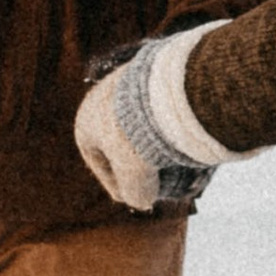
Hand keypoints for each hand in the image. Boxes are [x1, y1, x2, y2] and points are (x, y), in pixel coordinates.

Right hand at [74, 46, 212, 217]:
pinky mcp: (156, 73)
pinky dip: (172, 126)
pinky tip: (189, 142)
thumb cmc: (139, 140)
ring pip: (145, 124)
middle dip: (140, 163)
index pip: (97, 159)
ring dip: (160, 145)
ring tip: (179, 163)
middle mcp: (103, 98)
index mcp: (86, 121)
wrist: (166, 94)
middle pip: (123, 140)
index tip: (135, 196)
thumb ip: (134, 194)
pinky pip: (162, 107)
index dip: (116, 183)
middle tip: (159, 181)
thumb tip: (143, 202)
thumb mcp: (134, 179)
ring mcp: (129, 82)